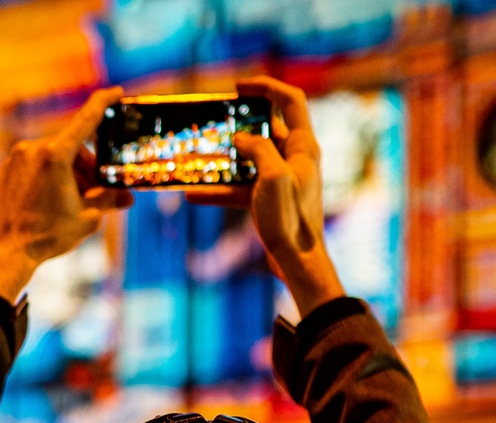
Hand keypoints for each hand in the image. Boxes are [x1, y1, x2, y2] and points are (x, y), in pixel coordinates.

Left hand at [0, 87, 133, 300]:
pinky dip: (50, 178)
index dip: (104, 103)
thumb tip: (127, 198)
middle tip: (99, 195)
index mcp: (55, 155)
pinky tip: (52, 204)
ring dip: (70, 176)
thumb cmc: (44, 237)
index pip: (86, 119)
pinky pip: (36, 166)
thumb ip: (108, 201)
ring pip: (55, 158)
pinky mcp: (7, 169)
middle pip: (73, 149)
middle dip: (88, 170)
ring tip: (74, 205)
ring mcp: (17, 158)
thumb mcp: (85, 218)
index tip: (116, 92)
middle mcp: (33, 149)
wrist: (2, 254)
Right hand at [187, 76, 344, 317]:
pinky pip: (241, 186)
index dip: (266, 88)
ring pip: (249, 158)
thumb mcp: (272, 177)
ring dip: (224, 157)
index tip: (239, 87)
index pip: (290, 100)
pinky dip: (219, 189)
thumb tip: (240, 138)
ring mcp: (282, 178)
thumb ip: (257, 149)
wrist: (297, 261)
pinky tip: (192, 194)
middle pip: (267, 127)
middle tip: (214, 121)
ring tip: (198, 155)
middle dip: (238, 123)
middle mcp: (295, 158)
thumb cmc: (290, 218)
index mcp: (303, 146)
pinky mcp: (269, 199)